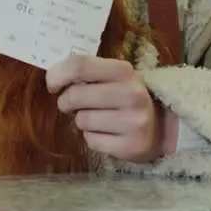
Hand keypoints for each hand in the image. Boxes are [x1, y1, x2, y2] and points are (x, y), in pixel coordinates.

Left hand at [45, 55, 171, 162]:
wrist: (159, 126)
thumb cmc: (124, 96)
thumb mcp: (111, 77)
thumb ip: (85, 71)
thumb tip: (52, 75)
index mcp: (124, 71)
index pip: (79, 65)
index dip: (57, 75)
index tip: (52, 85)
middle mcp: (132, 94)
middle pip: (75, 95)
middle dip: (66, 102)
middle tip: (73, 104)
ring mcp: (133, 121)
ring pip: (81, 120)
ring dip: (81, 120)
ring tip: (97, 118)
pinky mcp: (131, 146)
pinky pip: (91, 141)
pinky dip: (92, 138)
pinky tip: (107, 133)